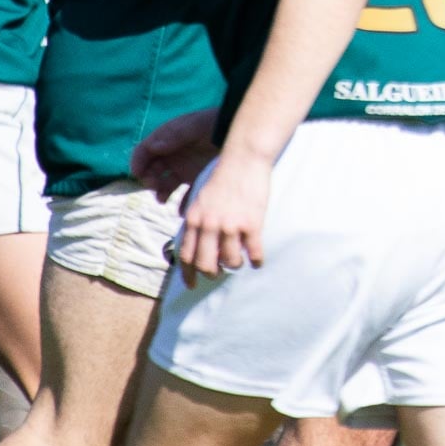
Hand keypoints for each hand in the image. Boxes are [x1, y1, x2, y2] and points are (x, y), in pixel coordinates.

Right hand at [131, 108, 220, 202]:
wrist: (239, 132)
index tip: (138, 173)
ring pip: (164, 186)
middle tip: (155, 186)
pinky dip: (182, 205)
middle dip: (148, 180)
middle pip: (151, 171)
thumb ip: (175, 136)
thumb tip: (154, 146)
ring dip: (160, 194)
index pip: (143, 152)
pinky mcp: (197, 180)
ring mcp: (184, 169)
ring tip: (163, 199)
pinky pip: (185, 196)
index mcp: (166, 140)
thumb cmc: (215, 123)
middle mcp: (172, 156)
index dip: (137, 161)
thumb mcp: (195, 126)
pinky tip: (183, 209)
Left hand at [177, 150, 270, 286]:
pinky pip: (253, 251)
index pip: (186, 255)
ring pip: (229, 261)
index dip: (188, 274)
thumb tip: (196, 242)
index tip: (192, 285)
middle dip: (211, 273)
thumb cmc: (223, 177)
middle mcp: (209, 225)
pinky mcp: (251, 223)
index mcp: (194, 219)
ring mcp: (230, 225)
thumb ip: (197, 220)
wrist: (244, 160)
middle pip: (205, 263)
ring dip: (234, 266)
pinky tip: (257, 262)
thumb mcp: (200, 198)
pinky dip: (255, 260)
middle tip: (218, 274)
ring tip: (239, 263)